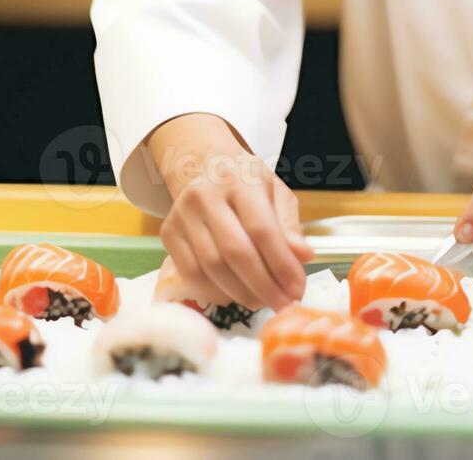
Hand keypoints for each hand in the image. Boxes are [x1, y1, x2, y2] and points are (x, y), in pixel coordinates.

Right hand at [149, 113, 313, 309]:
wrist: (203, 167)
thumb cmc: (247, 184)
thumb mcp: (276, 193)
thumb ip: (290, 225)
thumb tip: (304, 256)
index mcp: (240, 180)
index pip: (261, 228)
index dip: (281, 265)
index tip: (297, 290)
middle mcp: (206, 194)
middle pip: (235, 251)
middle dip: (263, 286)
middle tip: (283, 305)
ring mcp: (182, 214)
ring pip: (212, 267)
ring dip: (241, 293)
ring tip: (262, 301)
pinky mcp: (168, 233)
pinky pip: (191, 274)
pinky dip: (215, 292)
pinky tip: (234, 294)